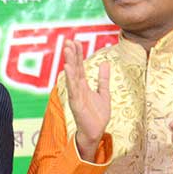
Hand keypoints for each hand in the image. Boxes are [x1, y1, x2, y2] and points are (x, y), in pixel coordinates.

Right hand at [62, 40, 110, 159]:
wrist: (95, 132)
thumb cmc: (97, 116)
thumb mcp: (104, 94)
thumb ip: (103, 79)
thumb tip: (105, 63)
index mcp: (83, 86)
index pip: (80, 66)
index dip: (78, 54)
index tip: (76, 41)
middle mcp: (77, 89)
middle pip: (74, 68)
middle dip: (72, 54)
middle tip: (68, 41)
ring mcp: (76, 95)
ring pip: (72, 76)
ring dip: (70, 62)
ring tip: (68, 50)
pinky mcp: (76, 103)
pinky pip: (73, 88)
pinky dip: (70, 78)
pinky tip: (68, 67)